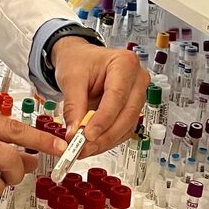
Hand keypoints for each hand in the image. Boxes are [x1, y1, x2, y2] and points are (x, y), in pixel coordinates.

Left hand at [51, 40, 146, 155]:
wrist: (79, 60)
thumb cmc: (78, 61)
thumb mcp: (71, 78)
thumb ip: (73, 106)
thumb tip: (74, 132)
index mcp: (125, 63)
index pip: (117, 96)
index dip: (103, 119)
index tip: (88, 135)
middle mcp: (137, 79)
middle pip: (127, 114)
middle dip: (105, 135)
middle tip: (83, 147)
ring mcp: (137, 95)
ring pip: (127, 125)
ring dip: (106, 141)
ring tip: (84, 148)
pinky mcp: (132, 109)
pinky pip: (124, 130)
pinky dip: (108, 140)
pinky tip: (93, 144)